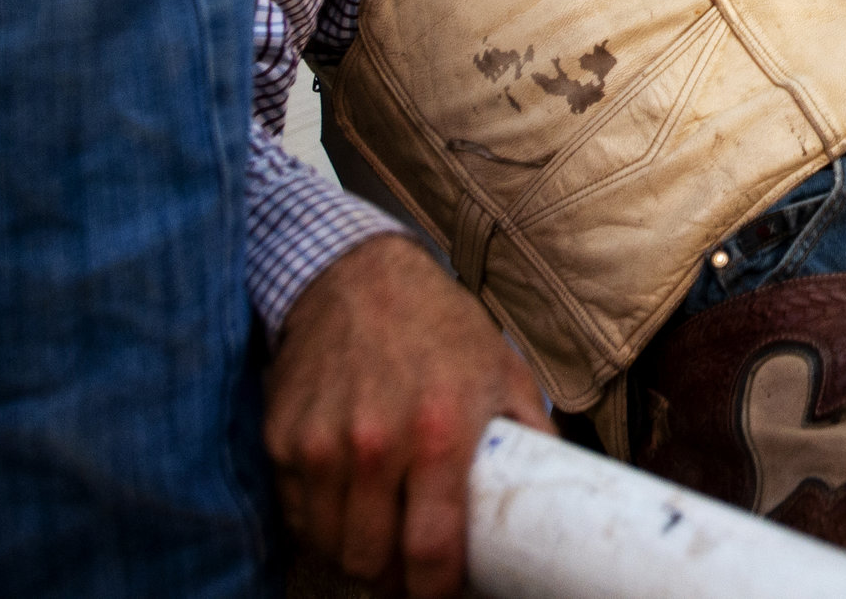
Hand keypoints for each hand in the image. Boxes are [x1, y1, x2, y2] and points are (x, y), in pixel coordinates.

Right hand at [265, 233, 552, 596]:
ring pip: (330, 546)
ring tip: (383, 533)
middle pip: (370, 562)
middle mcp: (375, 443)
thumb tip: (563, 497)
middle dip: (394, 577)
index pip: (430, 551)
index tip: (444, 593)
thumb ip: (532, 436)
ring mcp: (321, 443)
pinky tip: (349, 499)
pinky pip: (297, 514)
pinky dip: (321, 521)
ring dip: (356, 553)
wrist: (360, 277)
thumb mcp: (504, 373)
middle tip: (412, 566)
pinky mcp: (283, 439)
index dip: (437, 591)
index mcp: (440, 431)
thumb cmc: (441, 327)